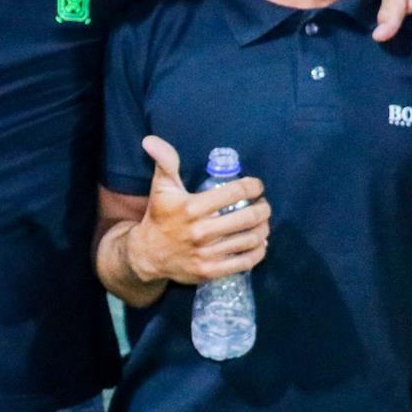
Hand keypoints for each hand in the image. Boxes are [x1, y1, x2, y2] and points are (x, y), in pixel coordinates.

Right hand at [124, 136, 269, 284]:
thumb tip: (151, 140)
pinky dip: (258, 251)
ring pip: (250, 239)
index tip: (256, 186)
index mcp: (191, 208)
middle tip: (263, 205)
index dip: (253, 186)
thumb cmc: (159, 217)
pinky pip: (245, 262)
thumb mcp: (161, 187)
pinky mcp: (210, 271)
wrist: (147, 255)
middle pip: (248, 217)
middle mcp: (201, 232)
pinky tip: (259, 243)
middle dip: (263, 208)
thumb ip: (164, 162)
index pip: (235, 192)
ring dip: (263, 229)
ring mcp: (207, 254)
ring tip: (263, 223)